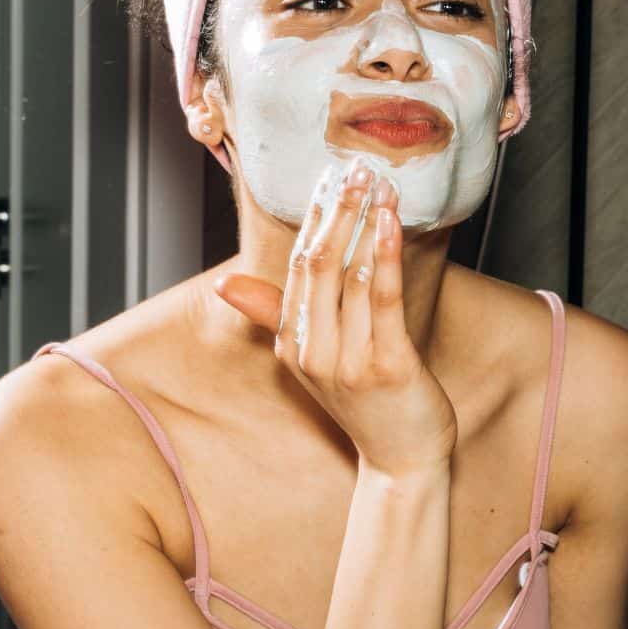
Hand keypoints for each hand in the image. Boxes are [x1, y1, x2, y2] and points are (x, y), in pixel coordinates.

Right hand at [215, 157, 458, 477]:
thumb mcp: (314, 360)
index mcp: (293, 345)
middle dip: (336, 212)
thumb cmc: (367, 405)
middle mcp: (313, 352)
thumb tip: (224, 284)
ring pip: (350, 276)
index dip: (312, 221)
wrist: (403, 460)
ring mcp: (348, 361)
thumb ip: (275, 316)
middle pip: (319, 266)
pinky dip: (385, 257)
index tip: (325, 179)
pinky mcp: (387, 366)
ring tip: (376, 184)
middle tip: (352, 168)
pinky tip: (392, 223)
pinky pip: (382, 300)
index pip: (297, 269)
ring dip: (364, 223)